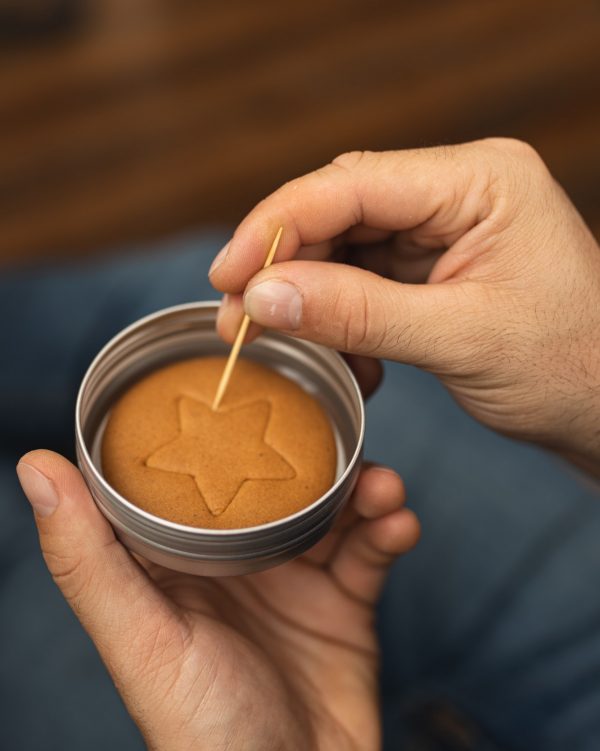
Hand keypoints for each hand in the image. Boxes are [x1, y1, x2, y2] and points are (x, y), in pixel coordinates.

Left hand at [16, 452, 418, 750]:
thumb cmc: (198, 734)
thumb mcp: (140, 639)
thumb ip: (89, 559)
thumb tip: (36, 464)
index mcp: (176, 563)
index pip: (188, 476)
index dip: (206, 425)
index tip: (234, 374)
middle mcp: (233, 565)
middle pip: (271, 483)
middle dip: (306, 451)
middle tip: (335, 422)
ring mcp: (291, 582)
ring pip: (329, 509)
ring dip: (359, 487)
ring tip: (382, 482)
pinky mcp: (341, 607)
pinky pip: (368, 553)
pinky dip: (387, 530)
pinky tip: (401, 522)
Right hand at [211, 140, 599, 476]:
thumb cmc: (570, 368)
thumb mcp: (461, 340)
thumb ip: (359, 314)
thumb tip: (262, 296)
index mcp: (481, 181)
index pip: (354, 183)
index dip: (277, 225)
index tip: (227, 275)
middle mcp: (459, 192)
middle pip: (341, 208)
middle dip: (283, 263)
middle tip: (235, 315)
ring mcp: (446, 230)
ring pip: (346, 246)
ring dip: (306, 295)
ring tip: (271, 340)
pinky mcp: (436, 269)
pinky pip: (366, 280)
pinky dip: (339, 317)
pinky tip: (339, 356)